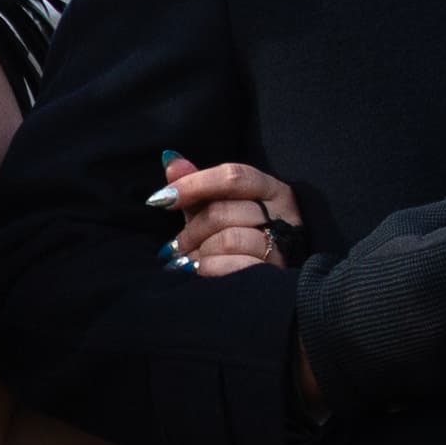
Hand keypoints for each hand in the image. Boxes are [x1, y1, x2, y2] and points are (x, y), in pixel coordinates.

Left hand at [154, 153, 305, 274]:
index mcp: (271, 190)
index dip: (194, 184)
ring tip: (188, 261)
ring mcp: (282, 247)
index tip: (162, 199)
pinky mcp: (274, 275)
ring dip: (199, 252)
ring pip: (228, 240)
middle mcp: (283, 214)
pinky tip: (201, 272)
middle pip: (224, 211)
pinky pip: (233, 267)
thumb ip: (197, 185)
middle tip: (176, 245)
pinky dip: (209, 269)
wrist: (264, 285)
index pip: (232, 176)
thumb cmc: (238, 238)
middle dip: (192, 230)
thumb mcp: (218, 208)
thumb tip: (170, 159)